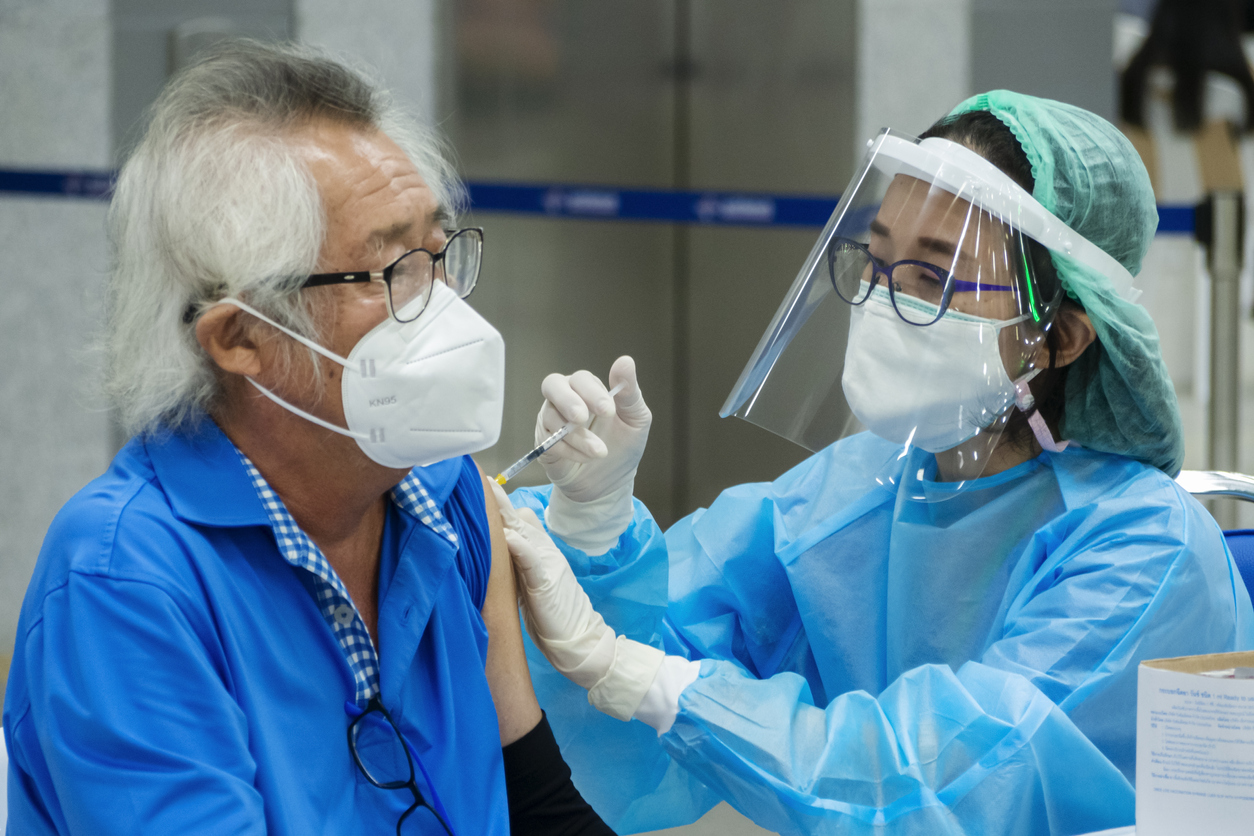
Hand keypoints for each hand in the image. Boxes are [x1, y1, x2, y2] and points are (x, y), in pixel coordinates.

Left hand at [491, 481, 663, 720]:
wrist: (579, 638)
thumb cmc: (553, 615)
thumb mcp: (532, 583)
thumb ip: (520, 563)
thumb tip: (502, 545)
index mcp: (538, 550)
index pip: (516, 520)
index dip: (498, 504)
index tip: (477, 486)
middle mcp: (543, 549)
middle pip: (516, 517)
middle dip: (497, 498)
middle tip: (477, 476)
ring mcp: (546, 562)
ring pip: (522, 530)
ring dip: (503, 511)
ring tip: (486, 491)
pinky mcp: (546, 580)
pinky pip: (531, 558)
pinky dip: (519, 545)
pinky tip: (506, 535)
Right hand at [536, 355, 649, 503]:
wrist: (610, 483)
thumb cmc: (623, 446)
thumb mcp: (635, 420)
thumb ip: (629, 392)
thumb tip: (625, 360)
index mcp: (589, 390)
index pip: (581, 379)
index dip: (591, 392)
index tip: (608, 410)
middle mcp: (566, 399)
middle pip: (552, 384)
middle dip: (567, 401)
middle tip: (582, 418)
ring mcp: (552, 420)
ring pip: (551, 418)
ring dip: (576, 436)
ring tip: (599, 452)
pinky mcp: (544, 443)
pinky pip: (547, 441)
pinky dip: (569, 450)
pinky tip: (586, 458)